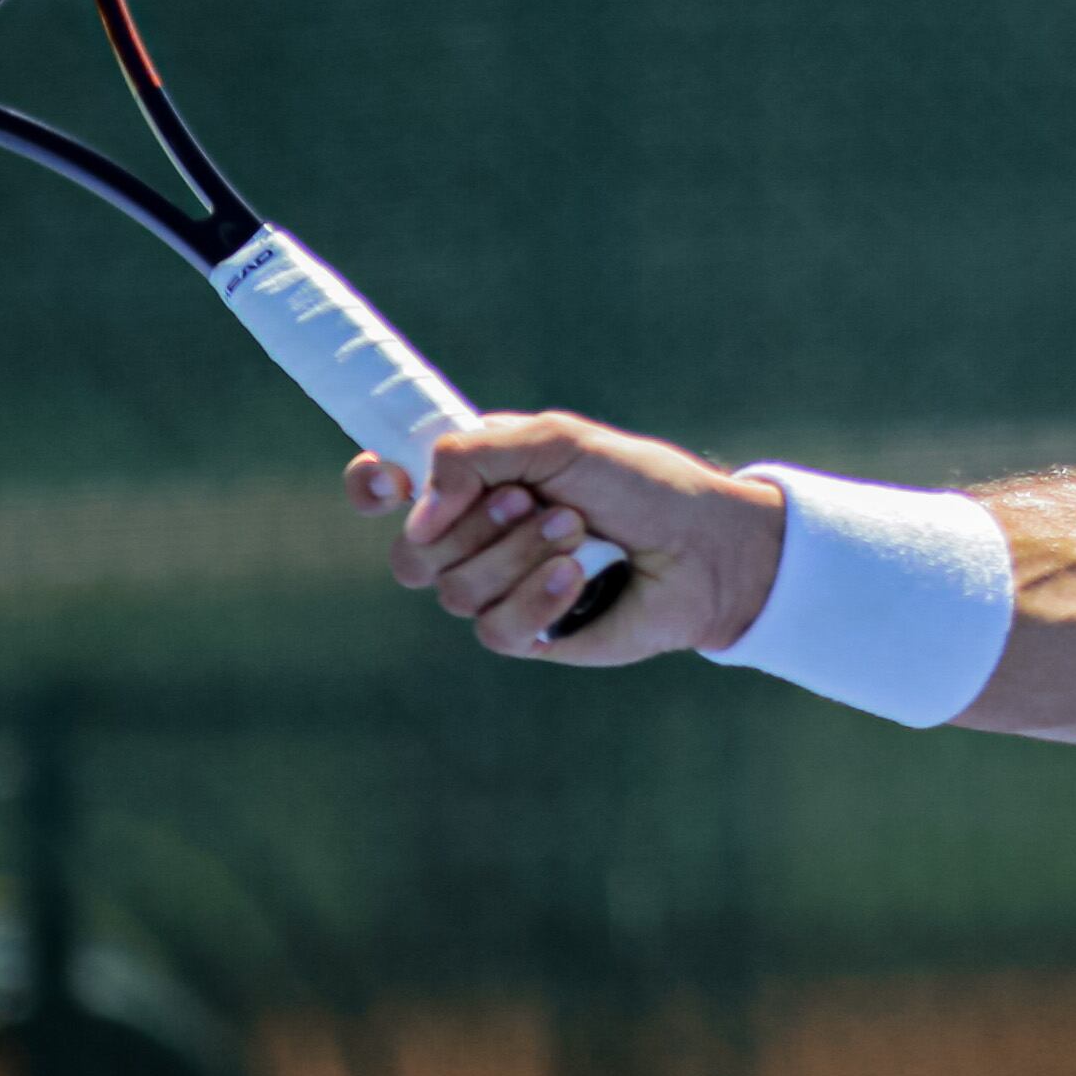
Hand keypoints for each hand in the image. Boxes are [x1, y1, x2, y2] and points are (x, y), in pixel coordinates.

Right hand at [350, 411, 785, 664]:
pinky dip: (536, 598)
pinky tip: (577, 579)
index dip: (371, 486)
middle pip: (411, 552)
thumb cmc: (640, 484)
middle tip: (534, 500)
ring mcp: (498, 587)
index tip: (387, 483)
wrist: (704, 547)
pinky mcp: (527, 633)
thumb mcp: (559, 442)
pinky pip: (493, 629)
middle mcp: (476, 533)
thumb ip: (475, 454)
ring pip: (454, 591)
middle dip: (472, 525)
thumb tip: (417, 507)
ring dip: (517, 556)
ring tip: (577, 533)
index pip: (390, 485)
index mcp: (476, 477)